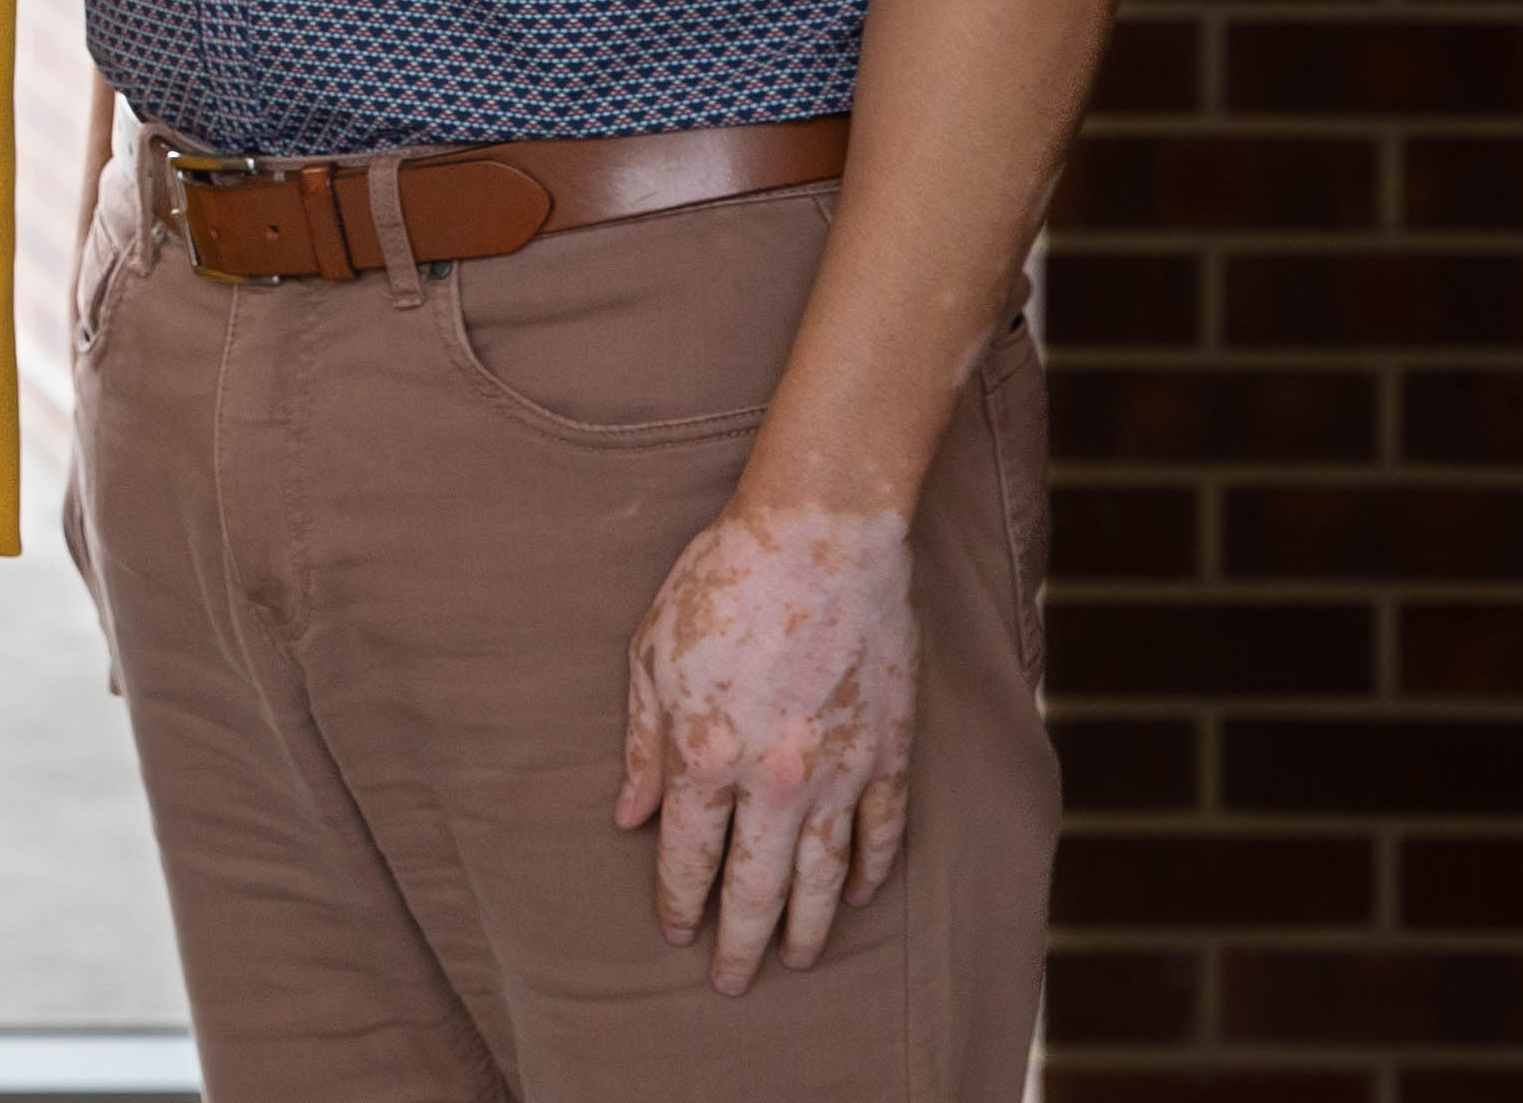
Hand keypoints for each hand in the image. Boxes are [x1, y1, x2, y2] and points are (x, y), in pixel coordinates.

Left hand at [618, 498, 917, 991]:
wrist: (819, 540)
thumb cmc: (720, 585)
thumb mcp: (650, 656)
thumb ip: (643, 746)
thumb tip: (630, 819)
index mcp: (706, 756)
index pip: (689, 859)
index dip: (680, 904)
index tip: (675, 933)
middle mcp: (775, 780)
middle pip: (758, 887)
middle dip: (741, 941)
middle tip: (731, 982)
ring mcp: (841, 771)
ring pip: (827, 876)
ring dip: (811, 927)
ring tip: (798, 960)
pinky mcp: (892, 752)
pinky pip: (884, 832)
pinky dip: (873, 871)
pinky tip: (860, 896)